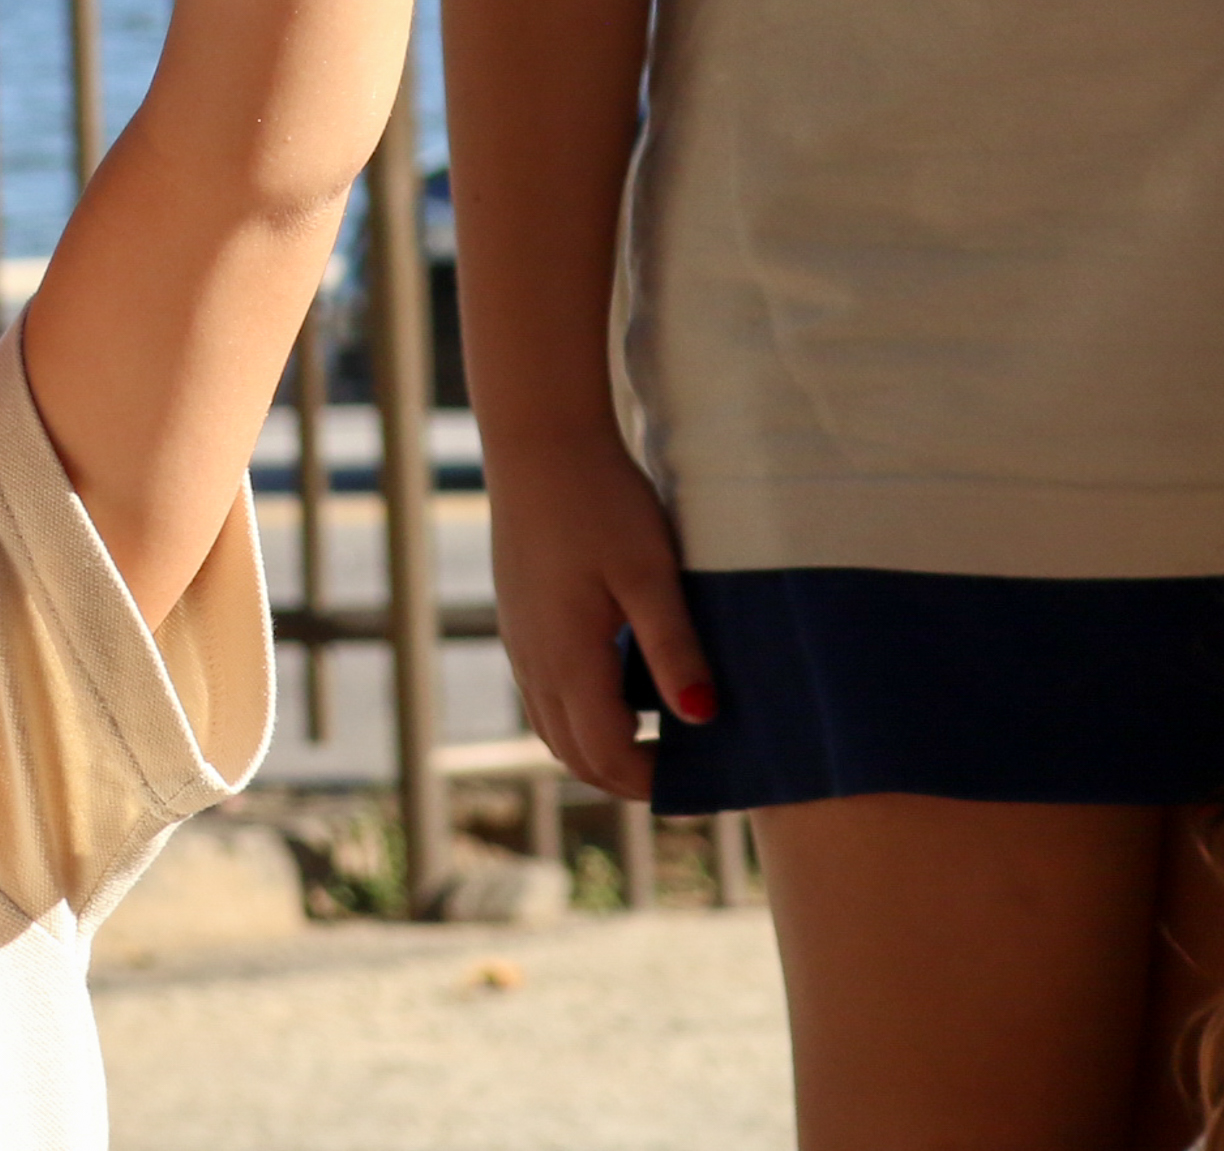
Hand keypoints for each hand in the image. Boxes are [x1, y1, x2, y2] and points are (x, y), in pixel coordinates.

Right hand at [486, 433, 713, 799]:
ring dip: (601, 749)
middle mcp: (533, 661)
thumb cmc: (600, 500)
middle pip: (574, 754)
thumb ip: (674, 649)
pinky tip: (619, 694)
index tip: (706, 782)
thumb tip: (702, 718)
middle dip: (628, 777)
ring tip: (659, 743)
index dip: (654, 783)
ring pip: (553, 728)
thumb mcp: (650, 573)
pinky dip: (580, 717)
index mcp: (567, 658)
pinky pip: (543, 694)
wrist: (537, 440)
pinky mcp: (517, 618)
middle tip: (689, 775)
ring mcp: (519, 640)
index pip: (606, 756)